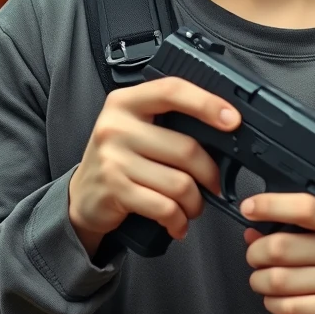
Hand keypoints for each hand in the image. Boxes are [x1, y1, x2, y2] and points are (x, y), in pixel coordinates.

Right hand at [68, 77, 240, 257]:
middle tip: (214, 183)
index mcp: (127, 102)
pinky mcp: (114, 190)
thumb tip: (224, 127)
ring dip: (195, 201)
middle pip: (186, 148)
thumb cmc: (122, 157)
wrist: (81, 195)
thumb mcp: (138, 126)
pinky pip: (164, 207)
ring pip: (179, 182)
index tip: (233, 120)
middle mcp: (116, 126)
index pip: (173, 91)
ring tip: (194, 205)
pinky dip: (178, 219)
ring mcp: (113, 159)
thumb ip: (172, 119)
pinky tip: (179, 222)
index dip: (207, 103)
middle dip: (210, 172)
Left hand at [242, 193, 314, 313]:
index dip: (271, 205)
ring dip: (259, 279)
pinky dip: (272, 302)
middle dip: (256, 252)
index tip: (250, 207)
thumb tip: (253, 232)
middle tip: (256, 254)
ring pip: (278, 280)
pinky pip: (288, 307)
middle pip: (280, 247)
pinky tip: (276, 297)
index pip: (306, 206)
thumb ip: (303, 224)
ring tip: (262, 277)